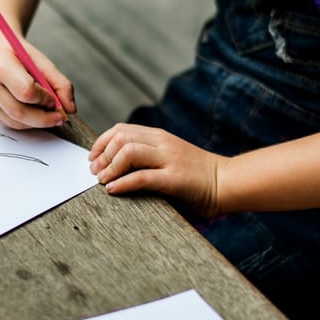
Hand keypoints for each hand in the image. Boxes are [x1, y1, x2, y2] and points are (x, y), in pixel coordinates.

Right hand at [0, 37, 73, 128]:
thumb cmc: (20, 56)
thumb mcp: (41, 62)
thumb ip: (60, 84)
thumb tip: (71, 110)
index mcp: (1, 67)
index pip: (26, 91)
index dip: (45, 98)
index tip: (54, 99)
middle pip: (20, 112)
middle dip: (44, 119)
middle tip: (60, 117)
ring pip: (17, 122)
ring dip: (38, 122)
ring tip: (49, 113)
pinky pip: (12, 124)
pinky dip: (29, 123)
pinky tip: (36, 113)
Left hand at [88, 124, 221, 216]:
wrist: (227, 182)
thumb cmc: (195, 175)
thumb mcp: (168, 157)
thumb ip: (147, 157)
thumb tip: (112, 167)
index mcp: (159, 136)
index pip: (121, 130)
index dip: (101, 143)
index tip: (93, 158)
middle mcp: (163, 143)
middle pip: (121, 138)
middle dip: (102, 155)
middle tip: (94, 172)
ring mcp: (169, 159)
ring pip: (128, 152)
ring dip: (109, 167)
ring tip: (102, 180)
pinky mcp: (174, 178)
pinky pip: (141, 177)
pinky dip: (122, 183)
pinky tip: (113, 189)